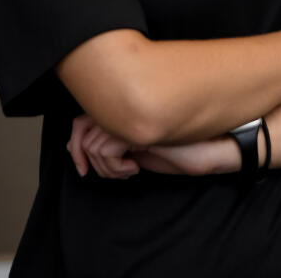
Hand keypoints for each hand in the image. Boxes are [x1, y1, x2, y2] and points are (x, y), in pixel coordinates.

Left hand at [66, 114, 234, 178]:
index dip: (74, 146)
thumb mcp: (136, 151)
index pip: (79, 121)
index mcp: (122, 109)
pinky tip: (135, 168)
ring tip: (129, 171)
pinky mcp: (137, 127)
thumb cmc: (176, 149)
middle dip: (89, 160)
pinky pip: (106, 150)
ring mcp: (129, 116)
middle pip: (79, 130)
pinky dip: (116, 168)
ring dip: (108, 169)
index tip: (84, 169)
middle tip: (113, 173)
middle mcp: (122, 108)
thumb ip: (108, 146)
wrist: (207, 148)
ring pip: (92, 146)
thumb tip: (72, 148)